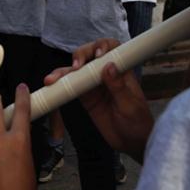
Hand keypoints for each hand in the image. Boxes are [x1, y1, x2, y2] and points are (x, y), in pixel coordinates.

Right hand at [44, 39, 152, 162]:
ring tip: (52, 79)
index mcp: (121, 71)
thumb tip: (108, 66)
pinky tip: (52, 86)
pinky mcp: (84, 96)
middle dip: (80, 55)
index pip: (112, 49)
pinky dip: (60, 84)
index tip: (98, 55)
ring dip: (63, 71)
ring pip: (76, 70)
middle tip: (76, 66)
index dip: (103, 46)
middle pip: (90, 54)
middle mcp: (106, 73)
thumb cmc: (137, 123)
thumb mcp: (130, 107)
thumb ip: (119, 87)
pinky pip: (70, 86)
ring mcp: (93, 84)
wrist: (131, 143)